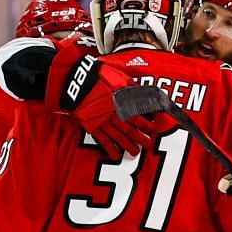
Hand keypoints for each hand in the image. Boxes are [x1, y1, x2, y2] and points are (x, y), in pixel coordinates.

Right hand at [45, 45, 159, 160]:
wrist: (78, 81)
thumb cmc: (99, 76)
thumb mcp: (119, 77)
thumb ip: (132, 87)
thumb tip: (144, 93)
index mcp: (121, 102)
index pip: (138, 116)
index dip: (146, 124)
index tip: (153, 129)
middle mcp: (114, 114)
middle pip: (130, 129)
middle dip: (140, 138)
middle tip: (148, 145)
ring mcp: (103, 121)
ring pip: (118, 136)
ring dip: (127, 145)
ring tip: (135, 153)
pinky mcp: (92, 126)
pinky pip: (102, 140)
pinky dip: (110, 148)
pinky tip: (116, 155)